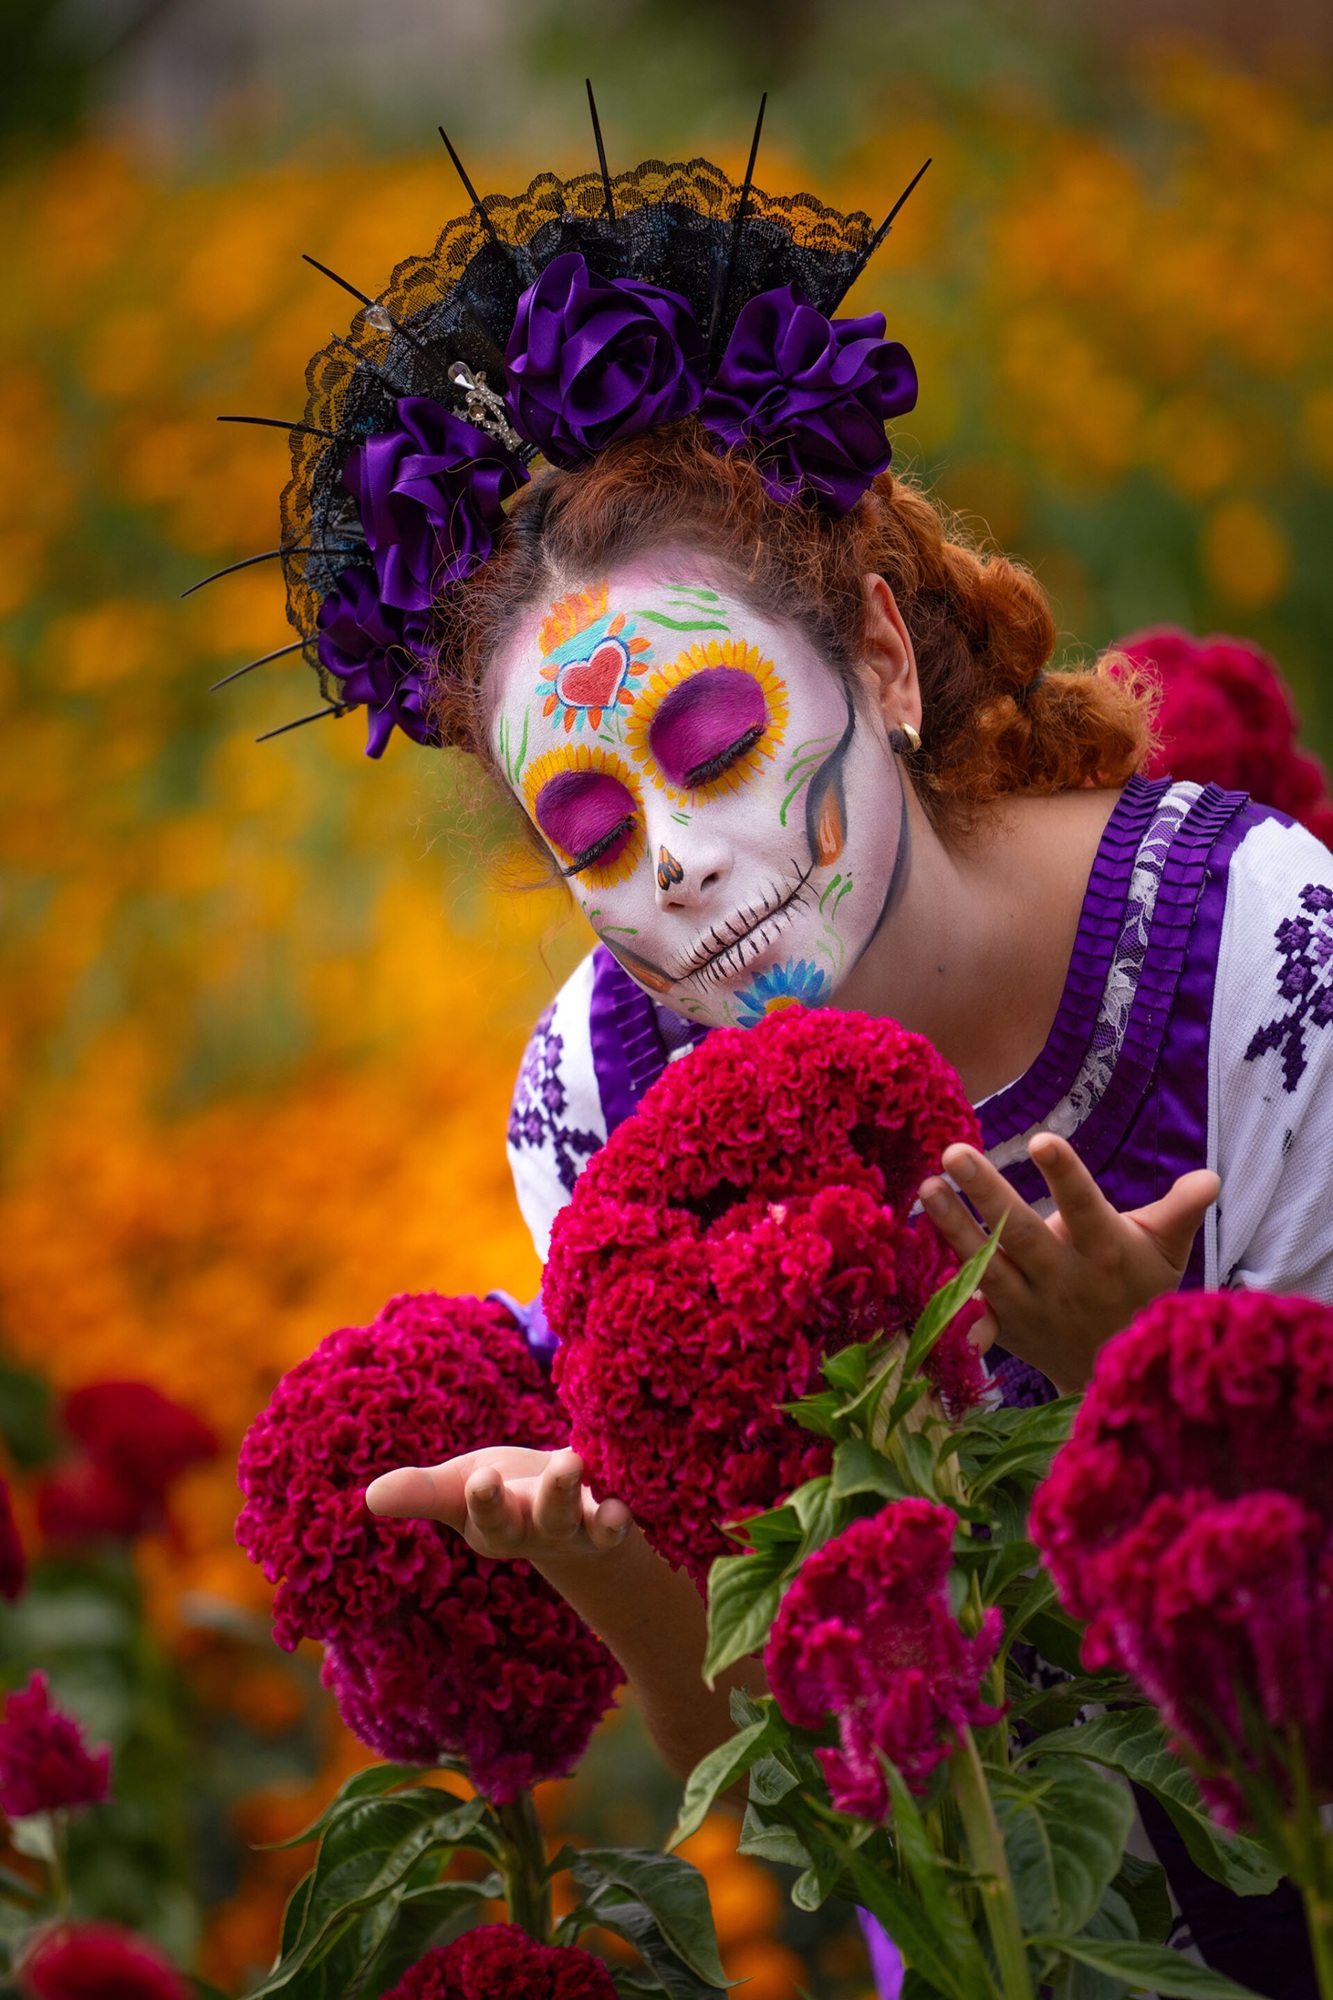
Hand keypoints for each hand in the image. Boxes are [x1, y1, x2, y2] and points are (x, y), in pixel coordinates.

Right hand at [365, 1445, 631, 1564]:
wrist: (564, 1506)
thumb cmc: (504, 1488)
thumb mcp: (460, 1484)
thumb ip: (421, 1491)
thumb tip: (368, 1498)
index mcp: (493, 1526)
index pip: (487, 1516)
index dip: (484, 1500)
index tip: (483, 1477)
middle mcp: (537, 1532)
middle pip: (541, 1521)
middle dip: (550, 1496)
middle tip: (562, 1466)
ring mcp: (577, 1529)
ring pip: (580, 1517)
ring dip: (582, 1492)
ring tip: (578, 1460)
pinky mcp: (612, 1519)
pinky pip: (619, 1522)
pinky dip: (621, 1514)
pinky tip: (621, 1504)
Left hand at [919, 1134, 1218, 1392]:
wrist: (1117, 1372)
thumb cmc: (1142, 1290)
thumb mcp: (1168, 1252)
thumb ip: (1180, 1211)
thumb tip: (1209, 1177)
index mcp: (1105, 1250)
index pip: (1084, 1206)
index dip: (1065, 1175)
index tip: (1042, 1140)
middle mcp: (1064, 1278)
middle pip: (1021, 1233)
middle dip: (987, 1193)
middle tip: (954, 1152)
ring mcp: (1030, 1305)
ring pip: (986, 1264)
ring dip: (953, 1227)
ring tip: (926, 1186)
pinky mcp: (1005, 1326)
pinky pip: (973, 1311)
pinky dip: (950, 1300)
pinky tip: (914, 1271)